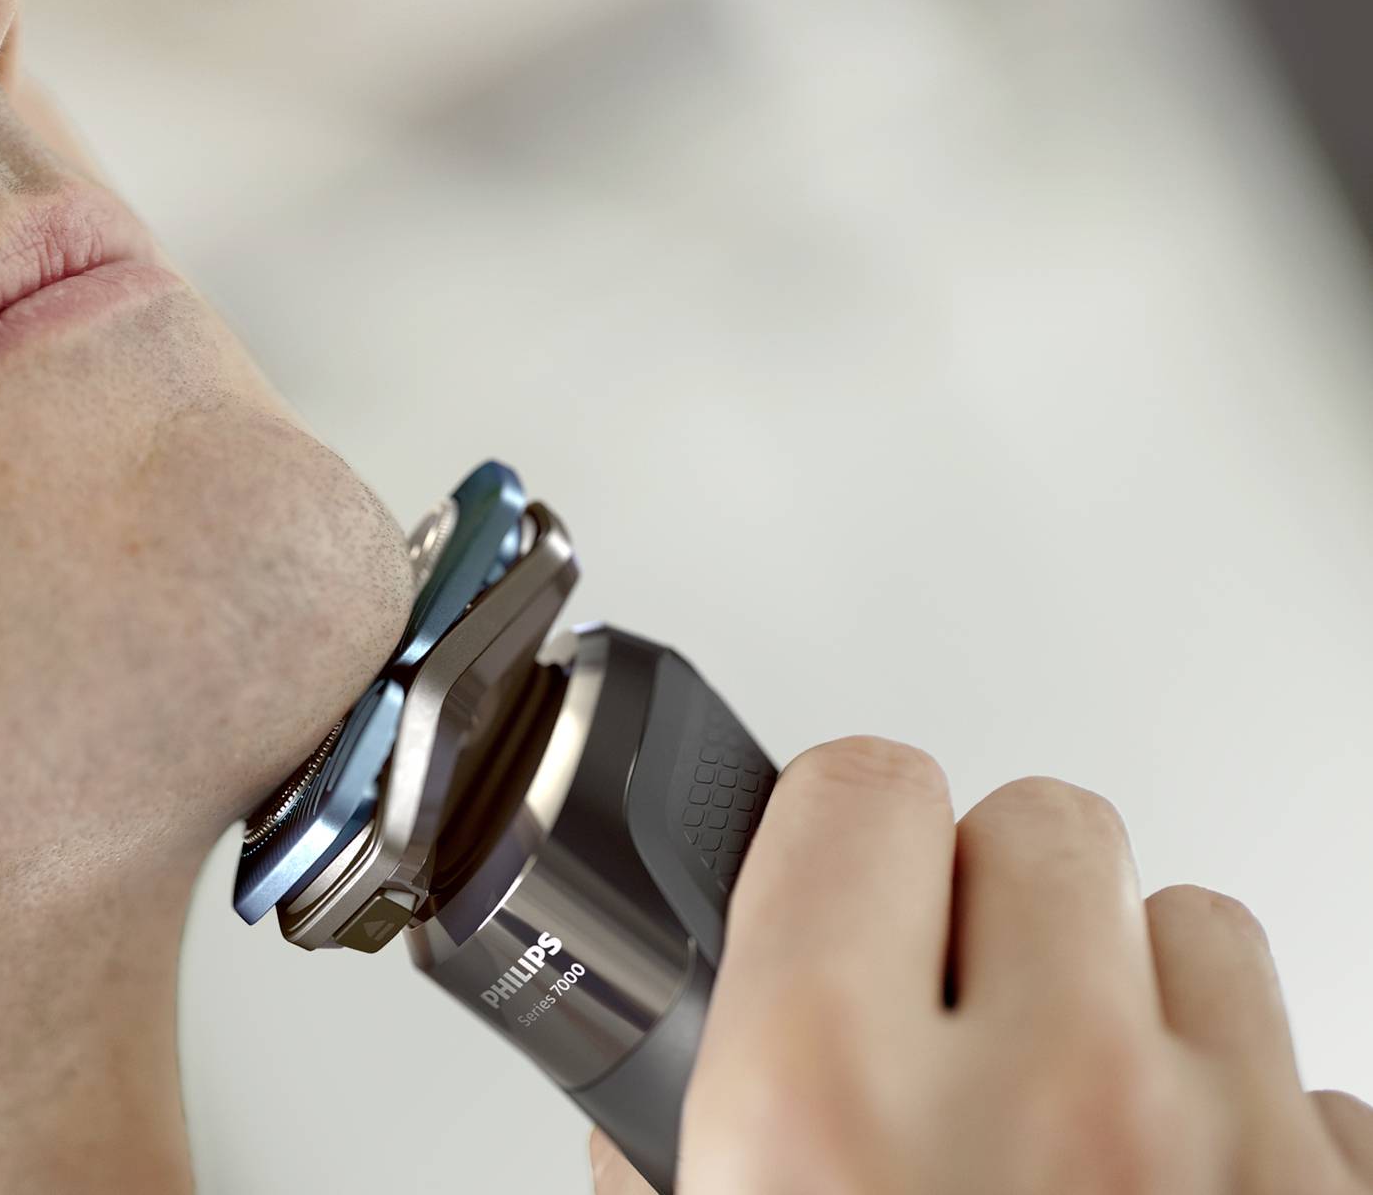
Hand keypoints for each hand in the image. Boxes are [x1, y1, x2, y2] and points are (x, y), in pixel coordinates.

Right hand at [585, 735, 1372, 1194]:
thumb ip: (675, 1159)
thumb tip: (640, 1111)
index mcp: (830, 1105)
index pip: (856, 790)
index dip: (841, 830)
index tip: (840, 871)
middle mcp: (1045, 1101)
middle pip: (1037, 821)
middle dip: (990, 901)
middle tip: (953, 1017)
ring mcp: (1227, 1152)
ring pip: (1193, 921)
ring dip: (1131, 989)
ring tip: (1071, 1110)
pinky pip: (1310, 1073)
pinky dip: (1244, 1117)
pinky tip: (1175, 1194)